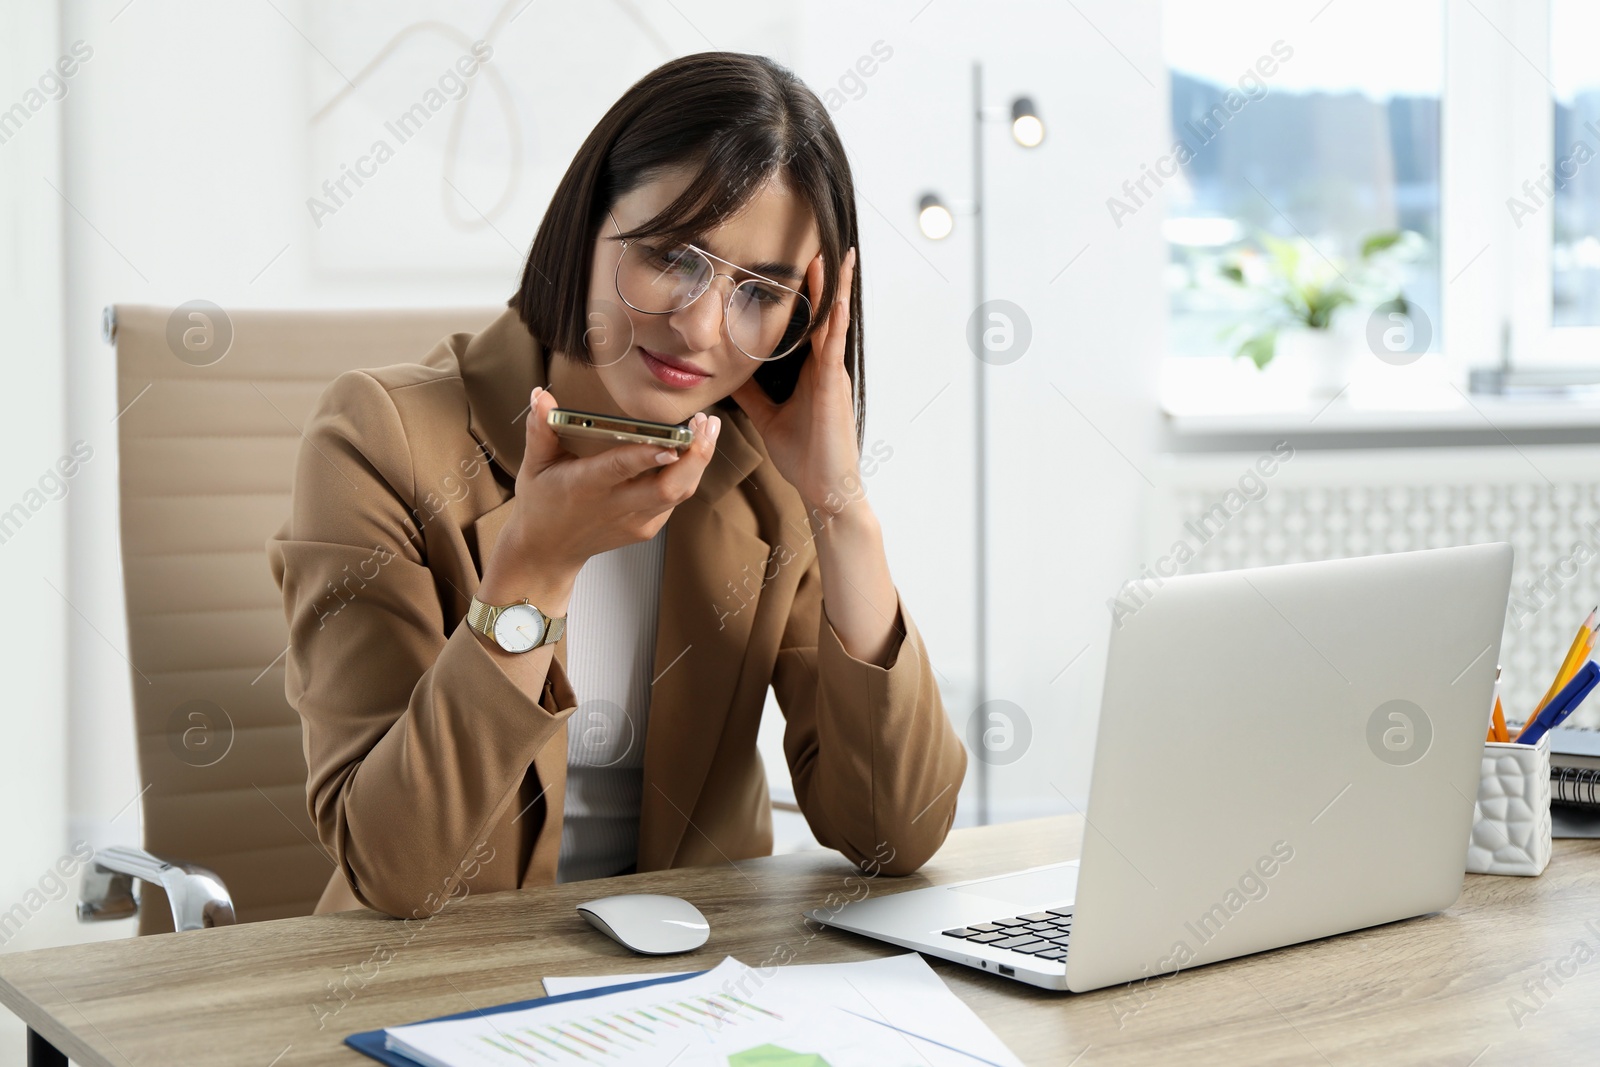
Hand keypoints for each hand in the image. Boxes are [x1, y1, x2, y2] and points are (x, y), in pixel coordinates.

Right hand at [484, 387, 720, 587]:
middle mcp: (615, 507)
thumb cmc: (541, 504)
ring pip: (679, 493)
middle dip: (694, 456)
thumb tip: (541, 396)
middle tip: (706, 424)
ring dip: (698, 461)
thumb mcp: (533, 465)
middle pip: (667, 488)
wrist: (548, 551)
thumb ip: (540, 430)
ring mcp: (635, 521)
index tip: (672, 441)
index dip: (648, 456)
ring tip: (707, 429)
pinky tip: (691, 450)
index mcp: (586, 487)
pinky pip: (674, 499)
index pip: (621, 469)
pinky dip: (686, 474)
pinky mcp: (646, 528)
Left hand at [730, 246, 859, 511]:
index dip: (809, 294)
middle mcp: (826, 367)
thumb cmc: (804, 455)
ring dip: (836, 288)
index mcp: (813, 372)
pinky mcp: (835, 385)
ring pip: (835, 321)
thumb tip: (728, 374)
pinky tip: (836, 296)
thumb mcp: (767, 416)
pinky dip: (836, 317)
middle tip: (823, 243)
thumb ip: (752, 393)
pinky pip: (834, 344)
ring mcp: (833, 374)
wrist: (824, 487)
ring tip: (839, 255)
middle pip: (826, 314)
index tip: (804, 265)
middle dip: (826, 280)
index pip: (810, 324)